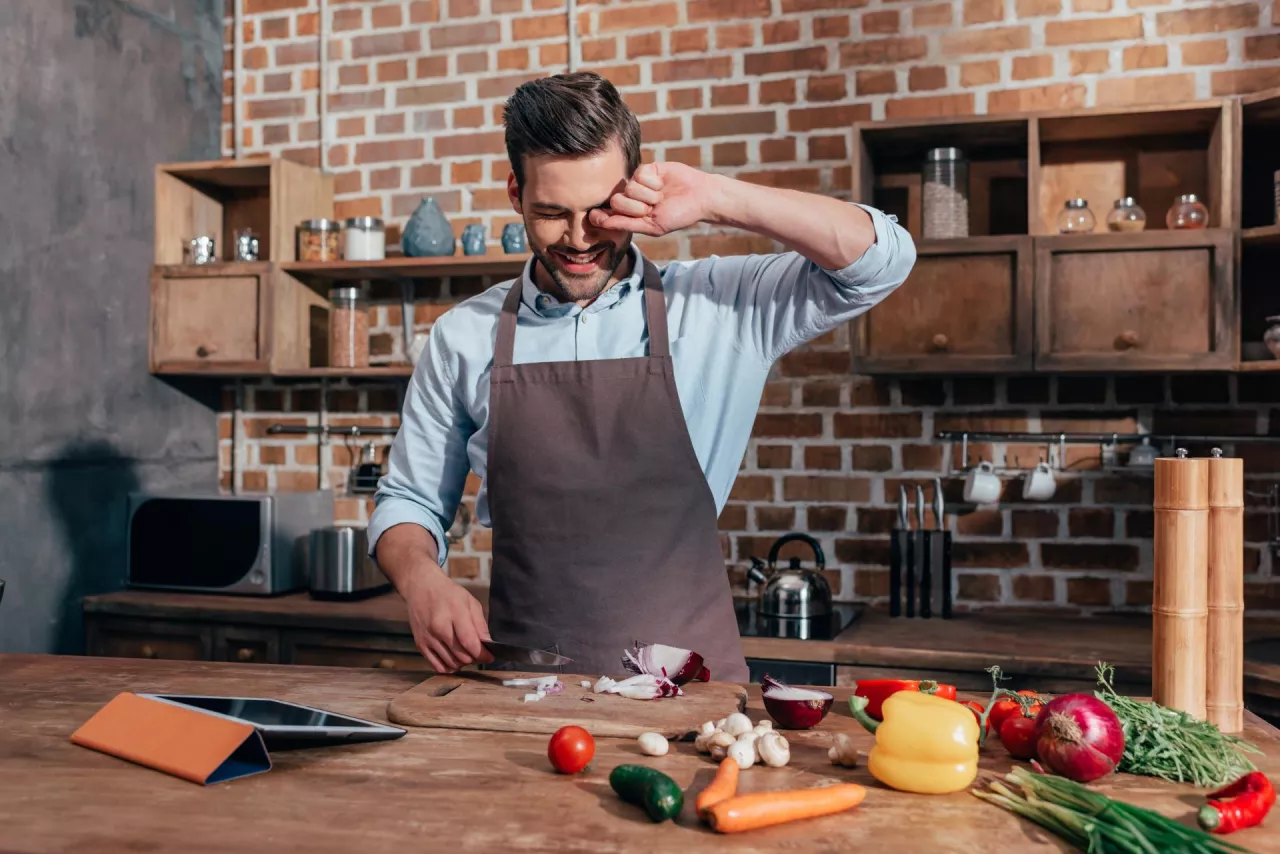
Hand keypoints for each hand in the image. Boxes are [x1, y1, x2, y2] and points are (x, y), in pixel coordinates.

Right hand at [402, 571, 492, 673]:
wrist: (420, 588)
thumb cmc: (448, 593)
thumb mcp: (469, 601)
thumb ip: (479, 624)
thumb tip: (487, 644)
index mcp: (454, 613)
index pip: (469, 642)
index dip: (482, 654)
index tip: (490, 657)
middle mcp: (439, 627)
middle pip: (461, 656)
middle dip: (474, 658)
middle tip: (477, 652)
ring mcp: (428, 637)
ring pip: (450, 663)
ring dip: (462, 663)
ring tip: (465, 653)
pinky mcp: (420, 644)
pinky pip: (437, 666)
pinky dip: (448, 667)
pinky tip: (453, 659)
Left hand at [588, 162, 717, 236]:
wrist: (700, 197)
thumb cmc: (678, 216)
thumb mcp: (652, 226)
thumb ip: (626, 224)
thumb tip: (600, 222)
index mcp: (631, 215)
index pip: (608, 214)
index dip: (601, 216)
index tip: (594, 216)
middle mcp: (631, 199)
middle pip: (616, 201)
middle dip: (636, 207)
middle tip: (653, 208)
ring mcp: (638, 183)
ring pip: (629, 187)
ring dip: (649, 194)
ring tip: (661, 196)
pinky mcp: (646, 169)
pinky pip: (639, 174)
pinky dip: (652, 181)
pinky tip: (662, 183)